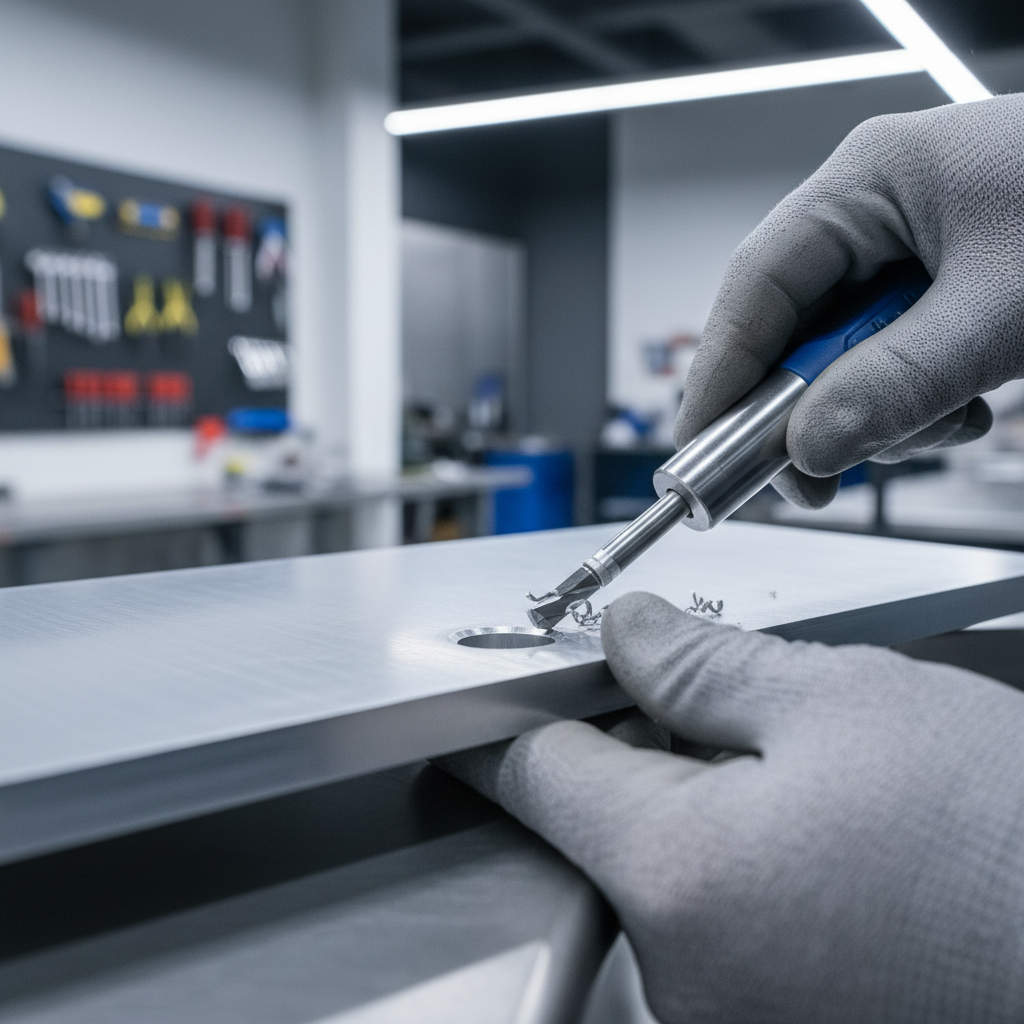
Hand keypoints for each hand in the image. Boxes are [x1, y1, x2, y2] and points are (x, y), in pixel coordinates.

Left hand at [438, 592, 1023, 1022]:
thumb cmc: (1004, 840)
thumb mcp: (841, 704)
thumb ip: (701, 664)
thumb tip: (626, 633)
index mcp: (677, 875)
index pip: (535, 772)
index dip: (520, 710)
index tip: (512, 686)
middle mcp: (686, 974)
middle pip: (602, 823)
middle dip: (640, 747)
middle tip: (720, 704)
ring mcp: (730, 1017)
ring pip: (665, 874)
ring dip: (701, 809)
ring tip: (807, 781)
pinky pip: (719, 929)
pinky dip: (742, 871)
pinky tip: (822, 840)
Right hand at [676, 94, 1023, 508]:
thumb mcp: (1004, 309)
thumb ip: (899, 380)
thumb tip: (811, 447)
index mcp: (867, 182)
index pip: (756, 287)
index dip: (719, 374)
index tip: (698, 449)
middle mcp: (874, 213)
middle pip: (791, 327)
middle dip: (803, 410)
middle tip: (811, 478)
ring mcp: (905, 250)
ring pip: (839, 355)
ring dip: (872, 412)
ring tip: (935, 425)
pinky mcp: (936, 287)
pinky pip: (887, 358)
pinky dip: (910, 402)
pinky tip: (958, 409)